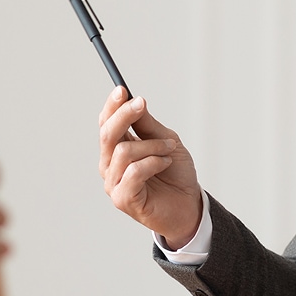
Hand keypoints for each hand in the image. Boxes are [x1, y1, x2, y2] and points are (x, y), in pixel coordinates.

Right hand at [99, 86, 202, 247]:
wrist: (189, 205)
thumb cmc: (175, 174)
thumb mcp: (166, 141)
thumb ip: (147, 125)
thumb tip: (135, 100)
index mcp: (116, 149)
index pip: (106, 123)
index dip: (112, 106)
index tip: (122, 89)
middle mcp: (109, 165)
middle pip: (107, 135)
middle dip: (124, 115)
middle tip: (141, 104)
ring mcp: (113, 183)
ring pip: (124, 151)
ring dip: (153, 145)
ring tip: (170, 149)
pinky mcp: (123, 199)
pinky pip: (134, 171)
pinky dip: (154, 162)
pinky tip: (165, 163)